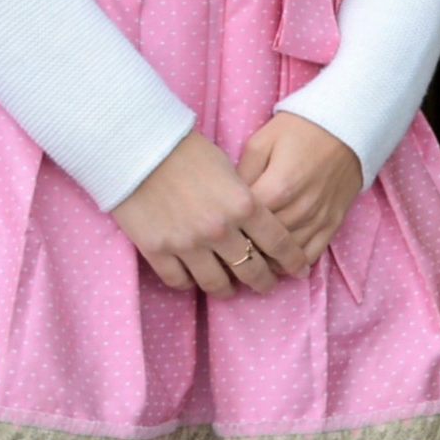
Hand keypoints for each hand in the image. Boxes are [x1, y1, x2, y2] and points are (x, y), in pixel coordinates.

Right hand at [112, 130, 304, 295]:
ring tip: (230, 290)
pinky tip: (194, 279)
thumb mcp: (230, 170)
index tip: (299, 270)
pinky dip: (189, 283)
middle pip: (250, 269)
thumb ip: (244, 199)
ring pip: (215, 283)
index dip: (293, 260)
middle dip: (263, 281)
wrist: (140, 149)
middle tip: (266, 286)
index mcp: (244, 205)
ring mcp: (187, 243)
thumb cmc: (188, 151)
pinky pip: (179, 280)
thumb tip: (254, 222)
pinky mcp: (157, 250)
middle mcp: (220, 230)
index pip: (279, 243)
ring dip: (226, 290)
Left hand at [239, 112, 365, 272]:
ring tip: (247, 264)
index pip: (243, 223)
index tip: (211, 237)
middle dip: (242, 252)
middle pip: (263, 243)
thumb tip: (226, 202)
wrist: (348, 125)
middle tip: (223, 257)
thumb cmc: (300, 130)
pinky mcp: (334, 221)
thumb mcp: (261, 141)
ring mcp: (319, 218)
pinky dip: (296, 264)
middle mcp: (299, 209)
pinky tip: (281, 266)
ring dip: (266, 262)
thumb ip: (241, 173)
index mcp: (277, 187)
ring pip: (287, 254)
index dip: (225, 232)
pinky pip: (313, 253)